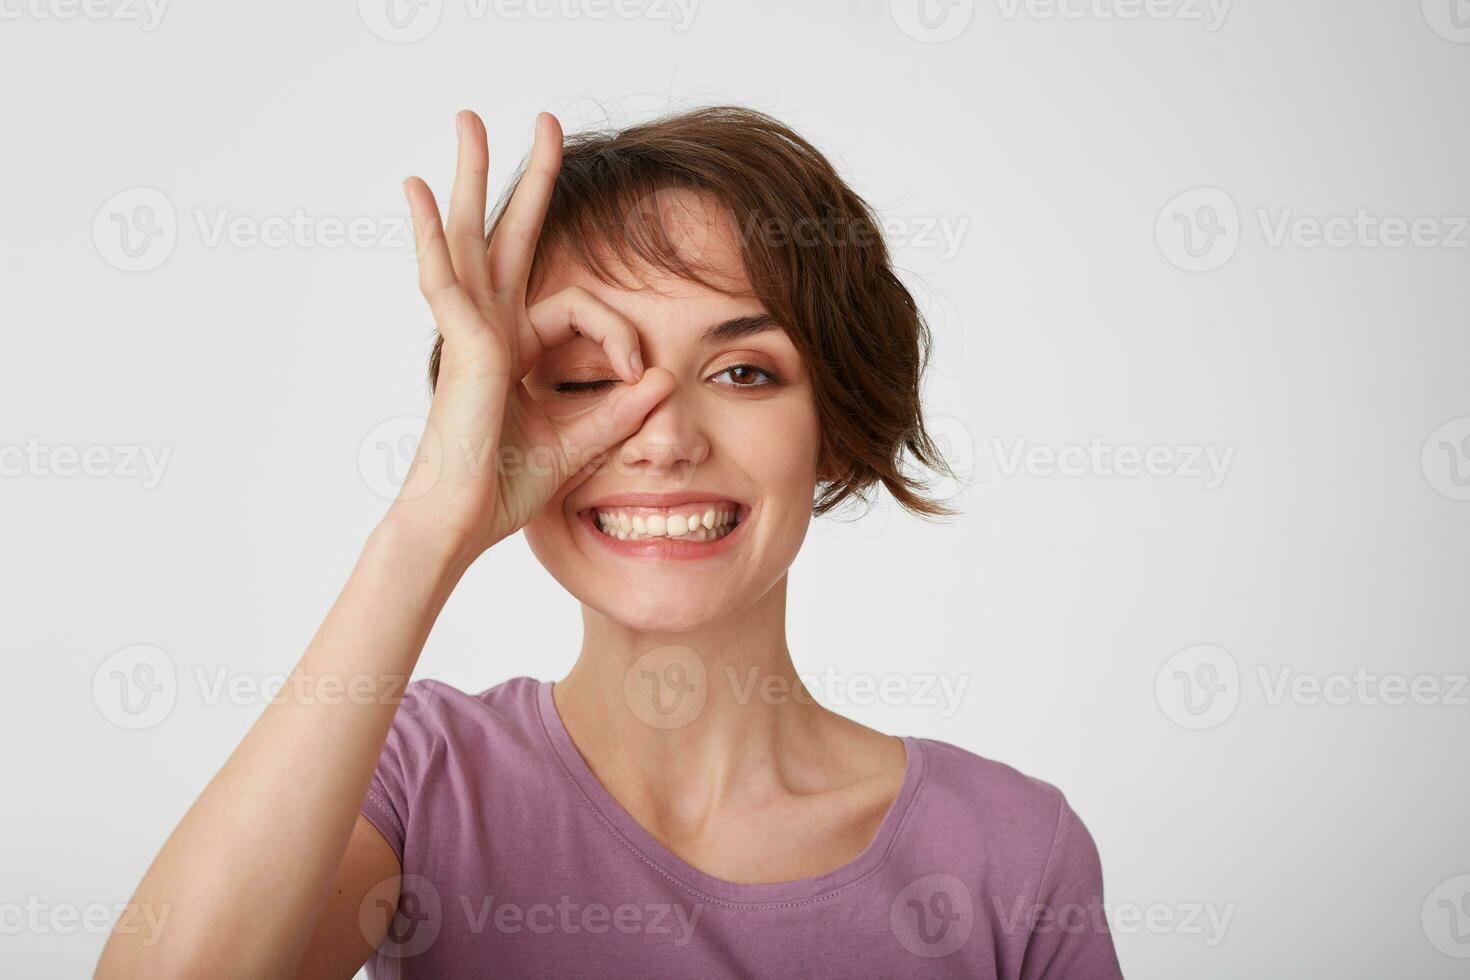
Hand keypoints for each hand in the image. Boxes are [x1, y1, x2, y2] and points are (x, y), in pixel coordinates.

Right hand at [385, 110, 673, 561]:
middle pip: (507, 236)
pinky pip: (447, 277)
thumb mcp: (583, 440)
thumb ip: (621, 409)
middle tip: (544, 120)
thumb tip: (665, 380)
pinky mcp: (464, 342)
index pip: (578, 307)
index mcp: (517, 349)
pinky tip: (416, 190)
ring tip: (468, 119)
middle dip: (528, 178)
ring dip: (472, 175)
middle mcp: (491, 328)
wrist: (464, 521)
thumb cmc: (505, 487)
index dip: (620, 333)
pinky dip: (429, 234)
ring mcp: (471, 330)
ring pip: (471, 235)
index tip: (640, 374)